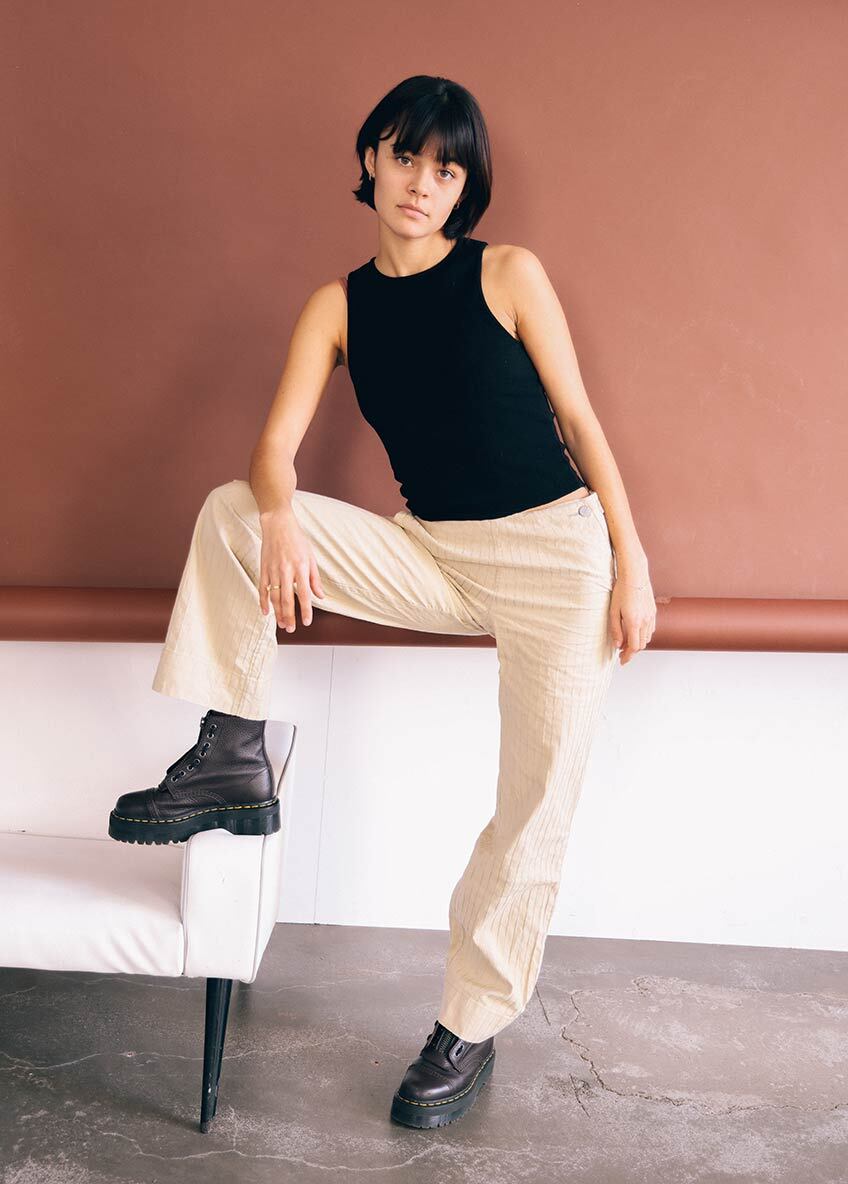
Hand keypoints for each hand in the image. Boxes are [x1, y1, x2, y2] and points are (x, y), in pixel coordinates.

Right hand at [258, 507, 325, 632]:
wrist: (278, 524)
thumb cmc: (297, 540)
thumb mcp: (311, 558)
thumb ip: (315, 579)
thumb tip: (320, 597)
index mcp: (301, 567)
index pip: (304, 593)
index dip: (306, 610)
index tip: (307, 622)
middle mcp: (286, 570)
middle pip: (287, 599)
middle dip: (290, 616)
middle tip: (292, 629)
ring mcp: (273, 570)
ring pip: (275, 597)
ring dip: (278, 612)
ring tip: (282, 625)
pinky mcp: (264, 569)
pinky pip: (263, 589)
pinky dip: (263, 602)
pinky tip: (266, 612)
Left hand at [609, 569, 655, 664]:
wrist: (635, 575)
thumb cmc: (621, 590)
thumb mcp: (613, 611)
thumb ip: (615, 630)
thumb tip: (617, 645)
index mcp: (634, 622)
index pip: (634, 647)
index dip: (628, 656)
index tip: (622, 661)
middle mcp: (645, 621)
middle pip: (641, 644)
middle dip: (632, 651)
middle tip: (622, 653)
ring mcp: (651, 616)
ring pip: (647, 637)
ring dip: (638, 643)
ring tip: (627, 643)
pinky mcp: (653, 611)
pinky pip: (650, 629)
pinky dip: (644, 635)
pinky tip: (636, 632)